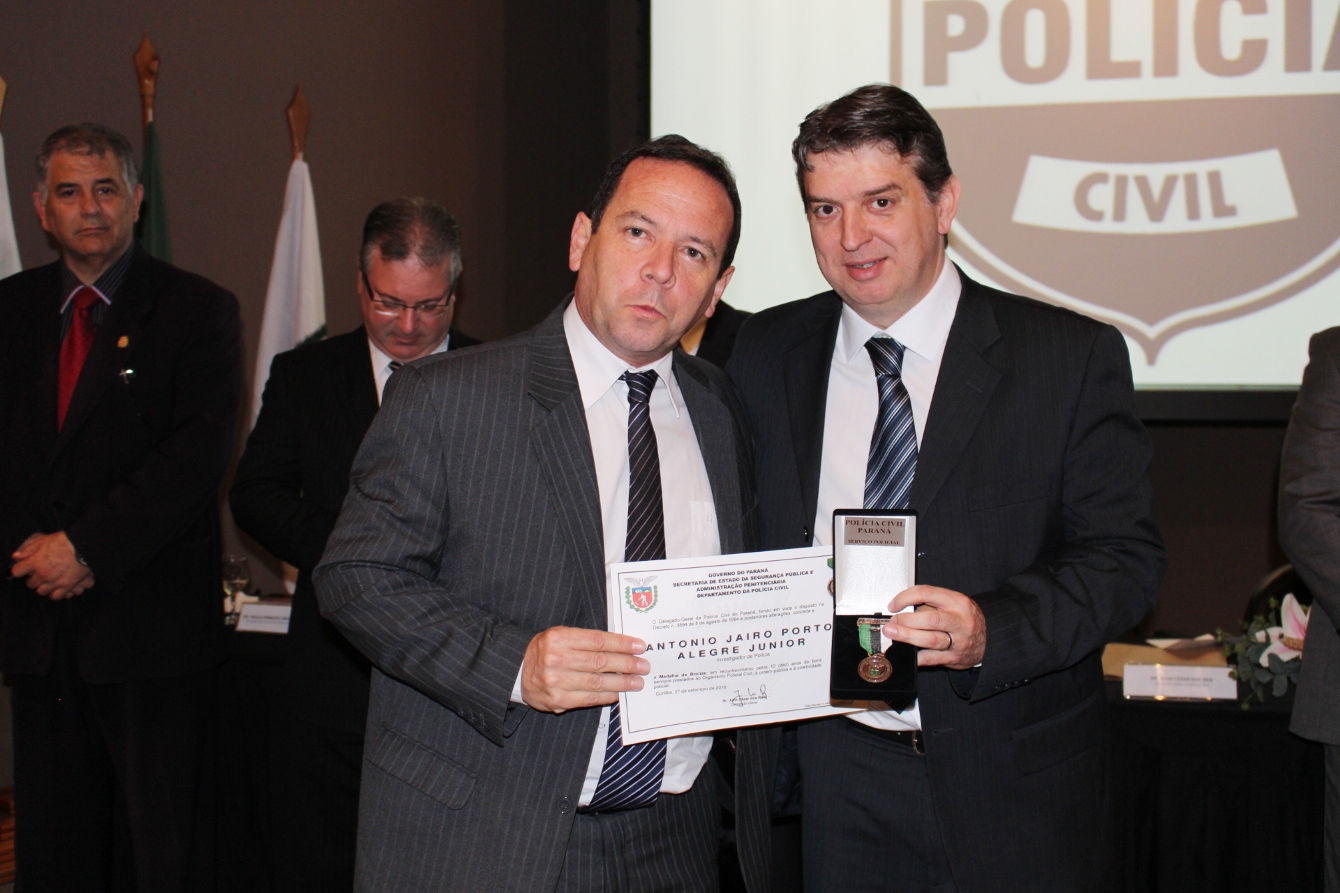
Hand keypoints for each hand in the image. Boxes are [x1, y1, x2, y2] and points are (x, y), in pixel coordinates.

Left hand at [11, 532, 94, 599]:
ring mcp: (54, 582)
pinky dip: (55, 593)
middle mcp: (42, 574)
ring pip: (41, 592)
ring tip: (47, 582)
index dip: (20, 569)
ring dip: (43, 587)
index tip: (24, 568)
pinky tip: (57, 588)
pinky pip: (55, 596)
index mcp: (35, 562)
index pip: (17, 571)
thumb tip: (16, 556)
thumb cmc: (64, 541)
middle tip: (38, 574)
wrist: (84, 547)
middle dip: (33, 579)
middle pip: (30, 584)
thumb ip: (28, 549)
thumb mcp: (44, 541)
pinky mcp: (66, 586)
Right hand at [520, 626, 649, 712]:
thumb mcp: (561, 636)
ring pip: (597, 682)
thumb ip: (587, 640)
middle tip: (644, 665)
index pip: (598, 640)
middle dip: (626, 664)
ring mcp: (555, 681)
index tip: (639, 646)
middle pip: (600, 661)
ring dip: (621, 682)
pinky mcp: (557, 700)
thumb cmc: (546, 650)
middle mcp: (555, 659)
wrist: (517, 671)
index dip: (621, 644)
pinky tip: (619, 693)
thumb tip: (622, 646)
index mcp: (558, 638)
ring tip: (637, 681)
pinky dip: (607, 696)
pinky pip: (589, 698)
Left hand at [882, 585, 985, 669]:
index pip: (927, 593)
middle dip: (906, 621)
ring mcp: (959, 641)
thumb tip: (901, 609)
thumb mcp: (953, 604)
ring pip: (930, 640)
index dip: (905, 598)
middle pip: (930, 619)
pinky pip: (932, 658)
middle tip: (891, 623)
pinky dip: (916, 656)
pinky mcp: (955, 657)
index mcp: (958, 602)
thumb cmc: (964, 619)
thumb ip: (930, 604)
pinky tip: (906, 652)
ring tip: (892, 634)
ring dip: (907, 636)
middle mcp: (960, 621)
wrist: (989, 640)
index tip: (894, 605)